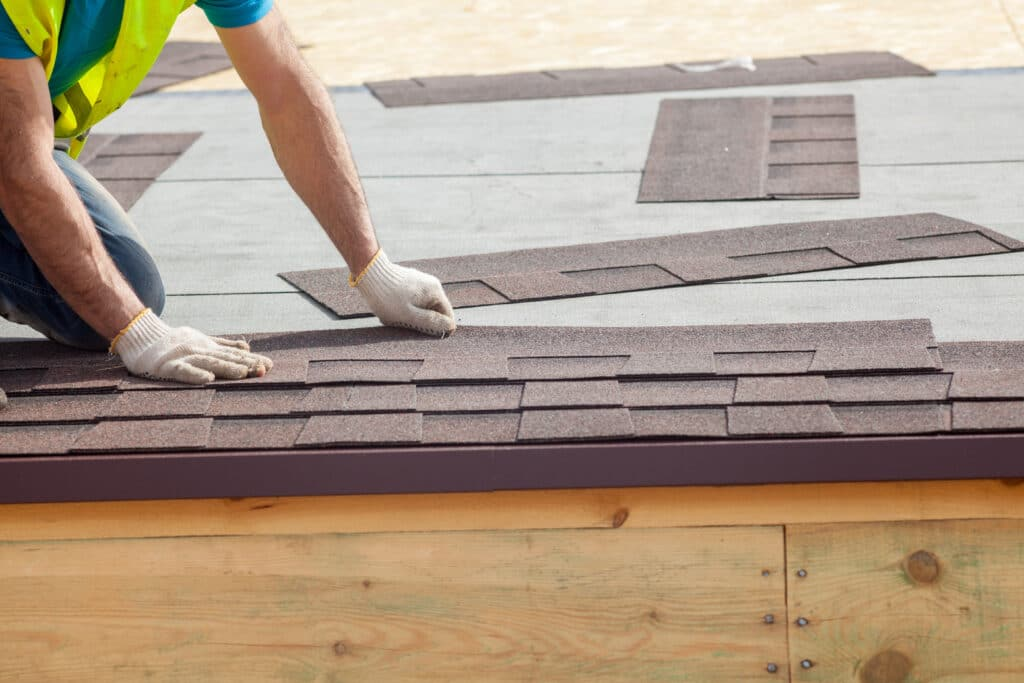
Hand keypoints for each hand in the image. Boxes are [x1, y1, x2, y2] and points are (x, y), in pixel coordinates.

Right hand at [112, 309, 272, 384]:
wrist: (142, 337)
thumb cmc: (174, 343)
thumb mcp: (201, 341)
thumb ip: (223, 344)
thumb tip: (247, 346)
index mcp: (208, 347)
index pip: (234, 354)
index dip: (252, 359)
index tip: (270, 365)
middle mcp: (199, 350)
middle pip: (226, 358)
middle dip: (245, 364)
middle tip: (263, 370)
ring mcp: (184, 357)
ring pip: (208, 362)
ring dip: (226, 368)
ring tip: (242, 374)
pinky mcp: (168, 366)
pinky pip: (183, 371)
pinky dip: (195, 374)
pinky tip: (208, 380)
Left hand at [353, 250, 455, 335]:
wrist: (368, 272)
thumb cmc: (387, 297)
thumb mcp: (408, 315)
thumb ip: (430, 322)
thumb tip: (449, 326)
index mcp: (434, 291)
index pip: (448, 315)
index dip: (442, 328)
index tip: (428, 336)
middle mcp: (431, 285)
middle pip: (436, 310)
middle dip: (425, 321)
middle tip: (408, 326)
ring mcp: (420, 283)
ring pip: (424, 306)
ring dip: (414, 315)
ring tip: (398, 317)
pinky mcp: (410, 282)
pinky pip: (414, 300)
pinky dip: (407, 308)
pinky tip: (393, 309)